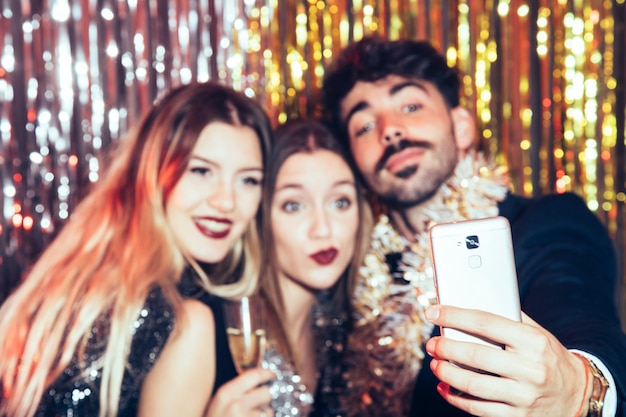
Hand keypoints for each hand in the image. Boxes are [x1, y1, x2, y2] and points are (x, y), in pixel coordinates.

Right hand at [206, 367, 274, 416]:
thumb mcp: (218, 406)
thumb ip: (234, 393)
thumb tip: (258, 382)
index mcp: (225, 394)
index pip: (254, 375)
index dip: (267, 374)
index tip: (272, 375)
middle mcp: (236, 405)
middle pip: (266, 393)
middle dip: (266, 399)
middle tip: (260, 404)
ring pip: (268, 412)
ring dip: (264, 416)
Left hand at [424, 305, 588, 416]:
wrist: (577, 394)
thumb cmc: (547, 357)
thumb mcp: (537, 333)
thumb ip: (508, 318)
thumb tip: (469, 300)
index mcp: (533, 341)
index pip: (485, 323)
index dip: (454, 316)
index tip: (433, 312)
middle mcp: (530, 369)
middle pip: (476, 355)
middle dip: (446, 348)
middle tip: (432, 344)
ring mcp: (523, 396)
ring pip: (473, 384)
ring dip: (446, 373)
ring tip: (435, 364)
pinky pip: (478, 409)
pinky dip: (455, 398)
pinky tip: (445, 387)